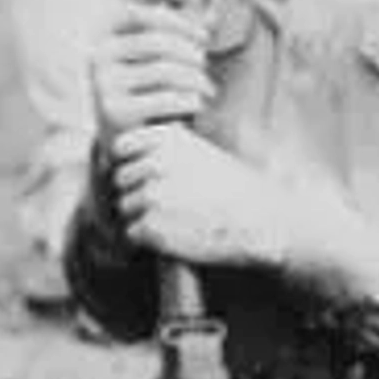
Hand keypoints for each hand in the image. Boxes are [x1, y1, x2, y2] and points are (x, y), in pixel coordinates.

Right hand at [91, 3, 211, 154]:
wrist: (121, 136)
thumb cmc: (143, 88)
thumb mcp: (150, 58)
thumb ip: (172, 36)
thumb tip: (211, 17)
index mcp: (103, 36)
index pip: (138, 14)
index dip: (175, 21)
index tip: (204, 37)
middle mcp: (98, 56)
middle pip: (158, 43)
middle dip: (190, 53)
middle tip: (205, 66)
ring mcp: (104, 83)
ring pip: (166, 71)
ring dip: (196, 79)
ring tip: (208, 88)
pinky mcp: (115, 111)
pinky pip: (165, 99)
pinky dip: (189, 100)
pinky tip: (198, 104)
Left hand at [110, 127, 378, 296]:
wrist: (260, 223)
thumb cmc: (234, 190)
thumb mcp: (200, 154)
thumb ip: (162, 151)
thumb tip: (118, 158)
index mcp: (165, 138)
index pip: (121, 147)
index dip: (131, 164)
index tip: (149, 177)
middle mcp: (154, 163)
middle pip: (121, 180)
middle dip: (137, 193)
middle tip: (170, 206)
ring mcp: (151, 195)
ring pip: (125, 208)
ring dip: (143, 217)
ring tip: (177, 221)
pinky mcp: (151, 227)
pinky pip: (132, 233)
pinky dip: (148, 240)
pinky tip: (175, 237)